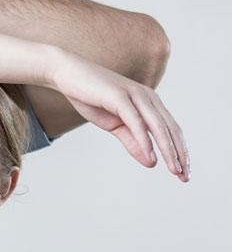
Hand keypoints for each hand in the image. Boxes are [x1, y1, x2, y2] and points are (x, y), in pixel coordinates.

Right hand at [51, 51, 188, 181]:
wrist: (68, 75)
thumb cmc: (91, 98)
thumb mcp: (114, 125)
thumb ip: (133, 141)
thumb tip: (152, 162)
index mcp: (149, 103)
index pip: (170, 129)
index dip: (179, 151)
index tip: (183, 173)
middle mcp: (148, 97)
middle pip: (170, 129)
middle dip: (179, 154)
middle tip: (184, 176)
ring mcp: (135, 95)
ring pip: (158, 126)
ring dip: (168, 149)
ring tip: (173, 169)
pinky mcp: (120, 96)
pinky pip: (136, 121)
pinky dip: (145, 139)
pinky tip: (150, 155)